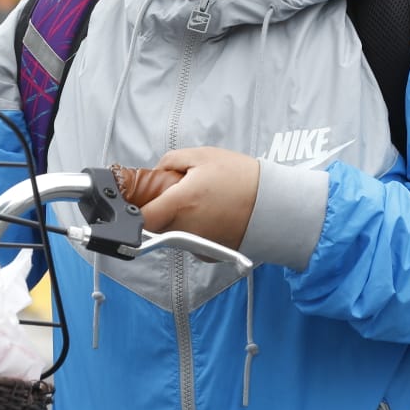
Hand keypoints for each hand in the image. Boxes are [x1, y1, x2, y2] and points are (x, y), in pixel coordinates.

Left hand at [138, 147, 260, 250]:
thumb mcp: (202, 156)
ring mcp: (197, 244)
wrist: (274, 204)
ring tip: (195, 201)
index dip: (134, 210)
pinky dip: (191, 229)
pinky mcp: (208, 253)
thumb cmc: (241, 177)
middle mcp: (186, 228)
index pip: (142, 218)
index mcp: (181, 203)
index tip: (135, 200)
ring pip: (171, 235)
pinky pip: (189, 242)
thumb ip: (171, 161)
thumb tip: (155, 171)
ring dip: (174, 220)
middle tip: (168, 194)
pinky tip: (207, 214)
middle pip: (154, 227)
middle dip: (156, 211)